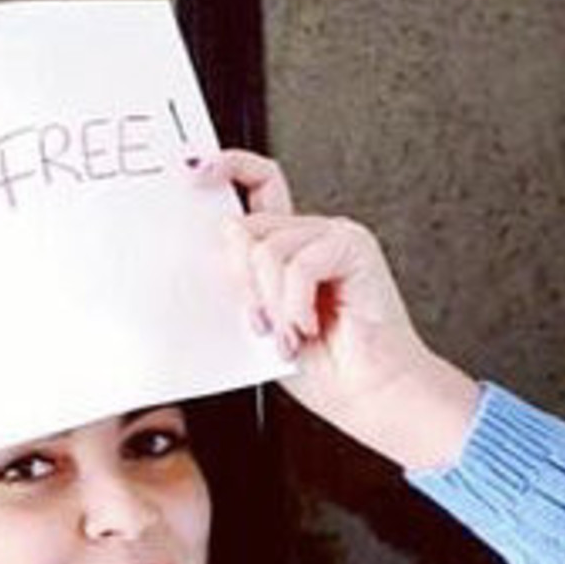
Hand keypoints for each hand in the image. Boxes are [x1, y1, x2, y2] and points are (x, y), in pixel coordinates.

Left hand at [197, 149, 481, 469]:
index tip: (196, 174)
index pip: (259, 187)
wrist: (368, 394)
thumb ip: (243, 281)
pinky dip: (295, 306)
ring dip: (272, 305)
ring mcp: (334, 237)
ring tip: (288, 335)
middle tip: (262, 325)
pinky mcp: (353, 246)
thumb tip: (223, 239)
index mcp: (290, 249)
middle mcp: (312, 236)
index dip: (229, 169)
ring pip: (268, 249)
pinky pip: (298, 265)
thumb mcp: (264, 322)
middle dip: (245, 286)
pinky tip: (307, 329)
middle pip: (249, 227)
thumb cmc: (325, 369)